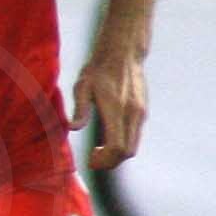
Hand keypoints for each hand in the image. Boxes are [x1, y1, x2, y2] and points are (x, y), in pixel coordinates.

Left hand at [73, 50, 147, 168]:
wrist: (122, 53)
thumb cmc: (97, 69)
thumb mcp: (82, 87)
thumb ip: (80, 109)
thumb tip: (72, 128)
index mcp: (117, 109)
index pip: (117, 147)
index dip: (104, 160)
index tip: (90, 159)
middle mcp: (133, 114)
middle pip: (127, 152)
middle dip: (110, 162)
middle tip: (92, 160)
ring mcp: (140, 113)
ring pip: (133, 146)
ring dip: (117, 155)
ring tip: (97, 151)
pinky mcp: (142, 111)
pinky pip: (135, 136)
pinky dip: (123, 144)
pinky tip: (107, 138)